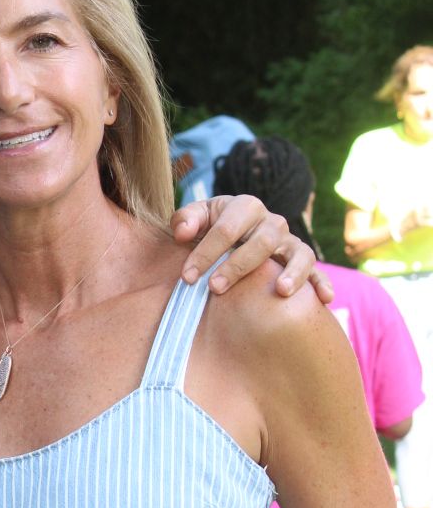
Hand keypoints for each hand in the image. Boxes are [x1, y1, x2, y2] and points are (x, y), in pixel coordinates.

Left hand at [171, 195, 332, 304]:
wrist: (233, 234)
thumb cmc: (210, 228)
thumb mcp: (196, 219)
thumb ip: (185, 220)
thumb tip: (182, 233)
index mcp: (245, 207)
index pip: (226, 228)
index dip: (205, 252)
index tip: (187, 276)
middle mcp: (272, 222)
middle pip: (260, 242)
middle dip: (237, 266)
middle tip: (214, 288)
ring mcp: (290, 242)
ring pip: (299, 253)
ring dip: (292, 272)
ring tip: (281, 291)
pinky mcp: (302, 262)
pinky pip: (317, 271)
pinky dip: (322, 283)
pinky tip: (324, 300)